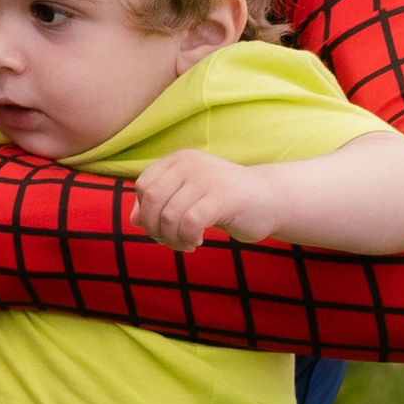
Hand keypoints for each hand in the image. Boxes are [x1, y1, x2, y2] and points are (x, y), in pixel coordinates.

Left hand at [133, 148, 290, 251]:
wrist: (271, 200)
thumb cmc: (225, 202)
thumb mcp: (189, 198)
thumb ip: (161, 205)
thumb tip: (133, 221)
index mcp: (180, 159)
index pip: (144, 185)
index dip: (146, 212)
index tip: (162, 228)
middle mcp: (190, 163)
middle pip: (152, 200)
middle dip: (155, 228)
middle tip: (171, 241)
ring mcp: (207, 178)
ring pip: (169, 216)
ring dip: (173, 239)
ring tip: (187, 243)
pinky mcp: (222, 197)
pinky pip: (189, 223)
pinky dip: (187, 239)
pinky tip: (198, 242)